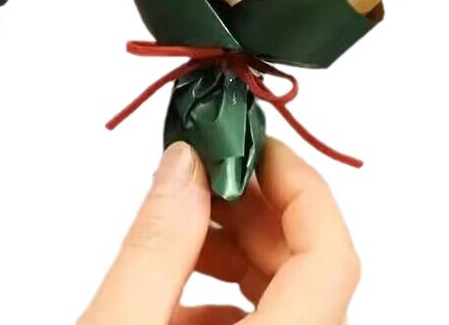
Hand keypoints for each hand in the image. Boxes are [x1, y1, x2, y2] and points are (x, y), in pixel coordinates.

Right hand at [81, 139, 359, 324]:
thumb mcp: (118, 324)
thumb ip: (155, 243)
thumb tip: (185, 164)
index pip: (330, 254)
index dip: (297, 183)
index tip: (252, 142)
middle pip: (306, 267)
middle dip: (252, 207)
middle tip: (201, 170)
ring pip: (284, 294)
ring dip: (234, 248)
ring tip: (177, 225)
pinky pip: (261, 323)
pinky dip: (219, 293)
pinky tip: (168, 288)